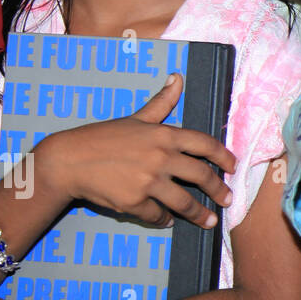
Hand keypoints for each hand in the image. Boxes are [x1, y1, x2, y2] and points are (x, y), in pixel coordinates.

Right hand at [43, 73, 237, 229]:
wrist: (68, 160)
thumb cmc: (102, 137)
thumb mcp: (136, 117)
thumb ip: (161, 102)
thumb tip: (177, 78)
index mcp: (164, 135)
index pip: (205, 144)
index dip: (224, 156)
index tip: (233, 167)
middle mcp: (161, 157)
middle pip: (201, 176)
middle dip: (218, 190)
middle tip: (228, 200)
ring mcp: (148, 181)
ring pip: (183, 202)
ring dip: (199, 214)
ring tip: (209, 221)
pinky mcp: (134, 202)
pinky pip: (157, 215)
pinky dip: (164, 220)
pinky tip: (169, 221)